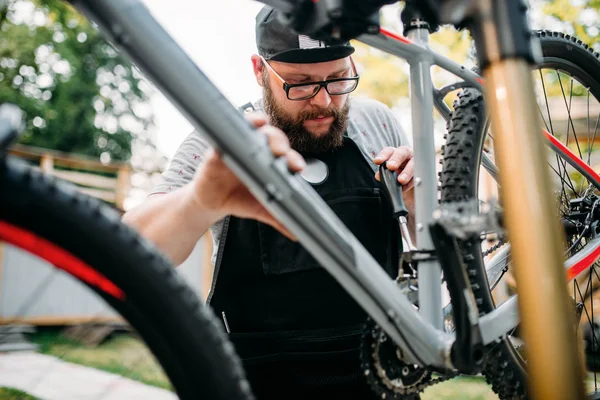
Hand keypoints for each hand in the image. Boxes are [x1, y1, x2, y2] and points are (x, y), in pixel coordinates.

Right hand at [191, 112, 304, 239]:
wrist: (211, 203)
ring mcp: (239, 146)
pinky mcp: (220, 146)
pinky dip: (231, 128)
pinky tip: (235, 130)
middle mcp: (257, 151)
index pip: (286, 157)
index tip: (297, 167)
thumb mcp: (260, 210)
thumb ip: (278, 218)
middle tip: (280, 153)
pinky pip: (227, 132)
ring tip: (262, 129)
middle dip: (279, 142)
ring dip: (260, 127)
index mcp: (271, 164)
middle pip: (273, 138)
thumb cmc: (238, 200)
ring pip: (253, 129)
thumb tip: (297, 235)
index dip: (293, 160)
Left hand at [373, 146, 414, 190]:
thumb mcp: (389, 175)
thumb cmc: (397, 176)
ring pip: (413, 163)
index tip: (377, 161)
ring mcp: (415, 163)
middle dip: (396, 159)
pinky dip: (412, 182)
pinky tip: (406, 187)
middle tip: (391, 167)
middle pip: (402, 152)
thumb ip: (383, 173)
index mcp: (395, 153)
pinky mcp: (422, 173)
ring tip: (401, 180)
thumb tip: (378, 175)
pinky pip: (418, 175)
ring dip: (407, 172)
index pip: (389, 151)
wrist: (408, 186)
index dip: (383, 155)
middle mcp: (406, 155)